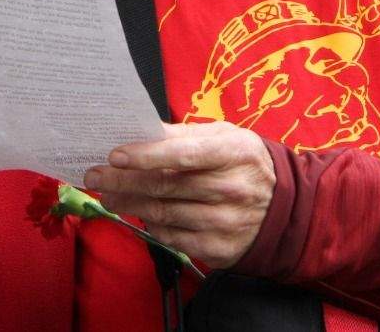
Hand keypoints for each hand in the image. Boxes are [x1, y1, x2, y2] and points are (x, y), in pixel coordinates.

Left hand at [84, 122, 275, 268]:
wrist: (285, 207)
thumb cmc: (243, 162)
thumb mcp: (224, 136)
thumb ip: (184, 133)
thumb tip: (141, 130)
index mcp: (234, 153)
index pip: (184, 154)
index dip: (147, 155)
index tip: (115, 154)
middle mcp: (232, 189)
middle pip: (166, 186)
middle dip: (124, 180)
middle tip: (94, 176)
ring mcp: (226, 222)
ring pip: (164, 214)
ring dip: (129, 204)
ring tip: (107, 194)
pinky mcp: (219, 249)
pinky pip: (173, 238)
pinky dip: (151, 225)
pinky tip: (138, 213)